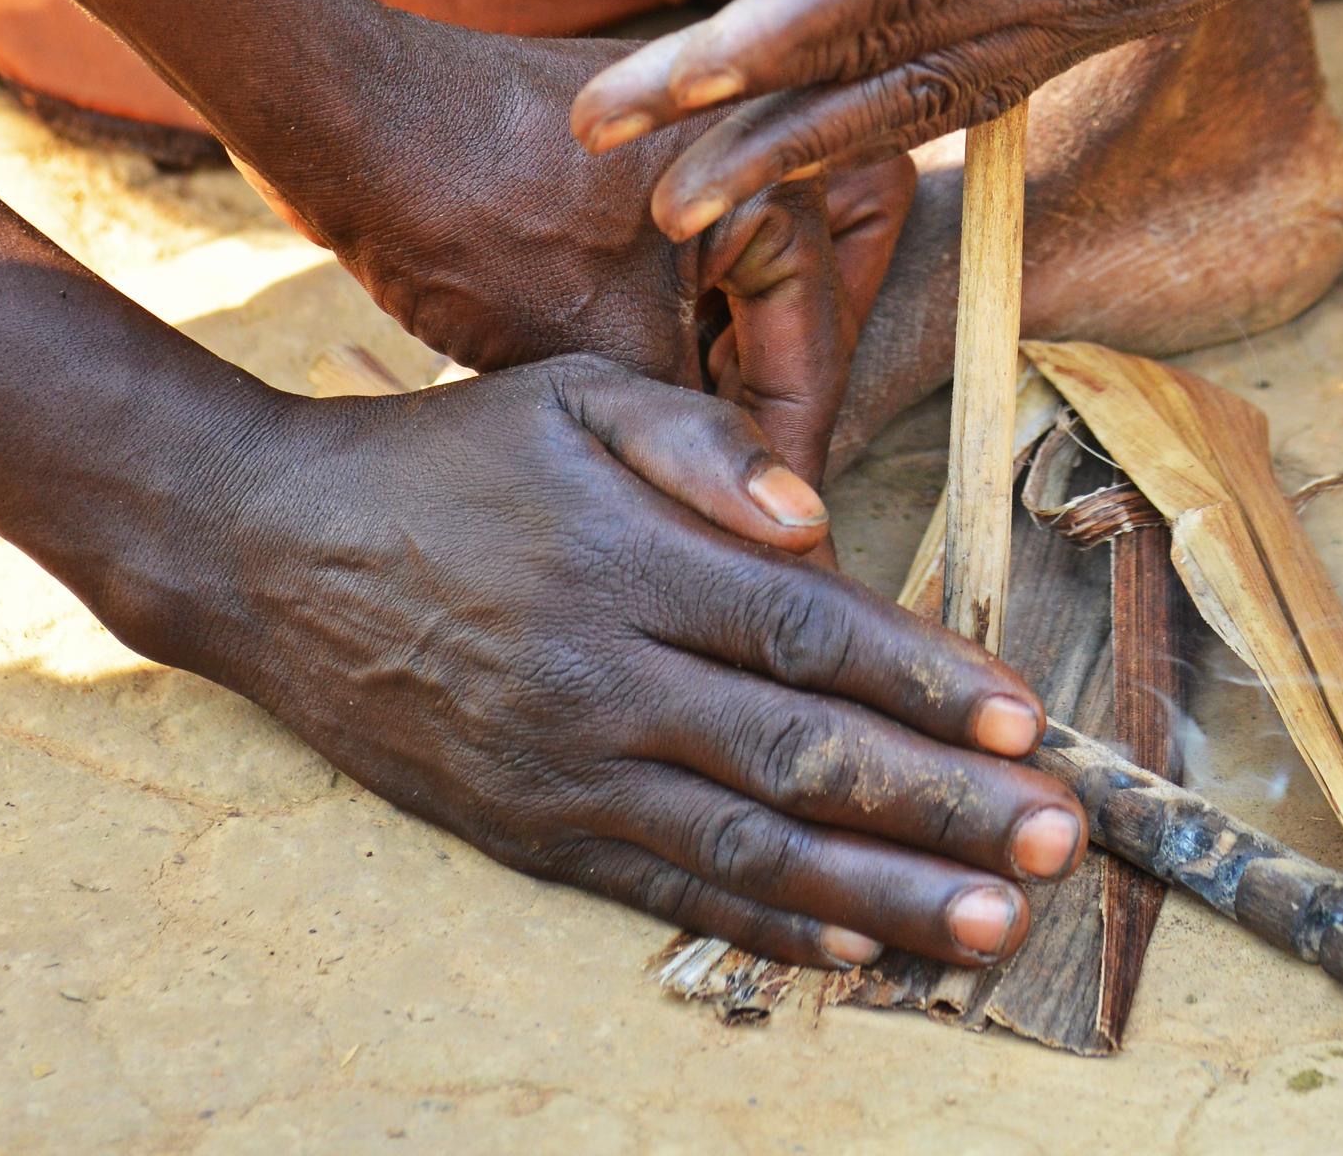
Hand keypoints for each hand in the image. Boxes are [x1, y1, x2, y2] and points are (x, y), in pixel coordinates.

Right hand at [161, 357, 1083, 966]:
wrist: (277, 554)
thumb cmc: (452, 456)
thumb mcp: (572, 393)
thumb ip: (699, 439)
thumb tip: (816, 517)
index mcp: (629, 560)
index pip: (808, 632)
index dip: (925, 683)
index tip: (1028, 722)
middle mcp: (605, 677)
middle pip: (802, 755)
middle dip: (945, 806)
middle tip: (1065, 843)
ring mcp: (565, 767)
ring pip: (749, 847)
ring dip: (886, 891)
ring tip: (996, 924)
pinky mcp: (529, 829)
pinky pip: (666, 891)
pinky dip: (768, 927)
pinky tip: (856, 948)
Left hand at [247, 16, 914, 486]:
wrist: (341, 112)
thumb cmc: (467, 207)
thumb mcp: (593, 343)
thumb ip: (691, 433)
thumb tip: (761, 530)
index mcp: (777, 169)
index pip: (813, 354)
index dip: (788, 472)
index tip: (780, 573)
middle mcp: (758, 149)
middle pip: (793, 331)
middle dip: (758, 426)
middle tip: (722, 531)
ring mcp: (696, 159)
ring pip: (735, 316)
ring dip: (706, 392)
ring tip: (666, 495)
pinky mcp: (635, 181)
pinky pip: (683, 286)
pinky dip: (661, 349)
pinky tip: (618, 427)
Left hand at [569, 0, 1342, 231]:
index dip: (778, 32)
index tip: (665, 87)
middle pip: (889, 61)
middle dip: (746, 120)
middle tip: (618, 171)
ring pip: (929, 87)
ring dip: (803, 143)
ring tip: (693, 197)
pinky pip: (983, 75)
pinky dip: (891, 117)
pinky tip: (839, 136)